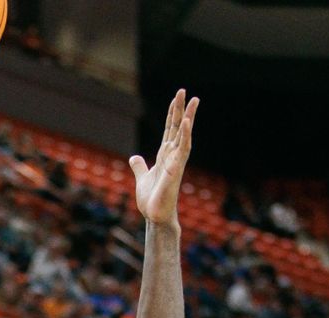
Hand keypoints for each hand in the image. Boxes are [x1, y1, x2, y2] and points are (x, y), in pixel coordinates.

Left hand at [130, 89, 198, 227]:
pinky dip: (184, 136)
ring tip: (193, 101)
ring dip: (188, 118)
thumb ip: (139, 166)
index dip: (172, 114)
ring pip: (184, 135)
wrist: (155, 216)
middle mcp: (172, 156)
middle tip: (184, 91)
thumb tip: (135, 157)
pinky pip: (182, 150)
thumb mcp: (142, 177)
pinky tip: (186, 122)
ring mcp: (176, 162)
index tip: (177, 98)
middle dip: (181, 109)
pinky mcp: (175, 170)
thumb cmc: (152, 199)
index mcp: (164, 155)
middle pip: (178, 128)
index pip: (169, 130)